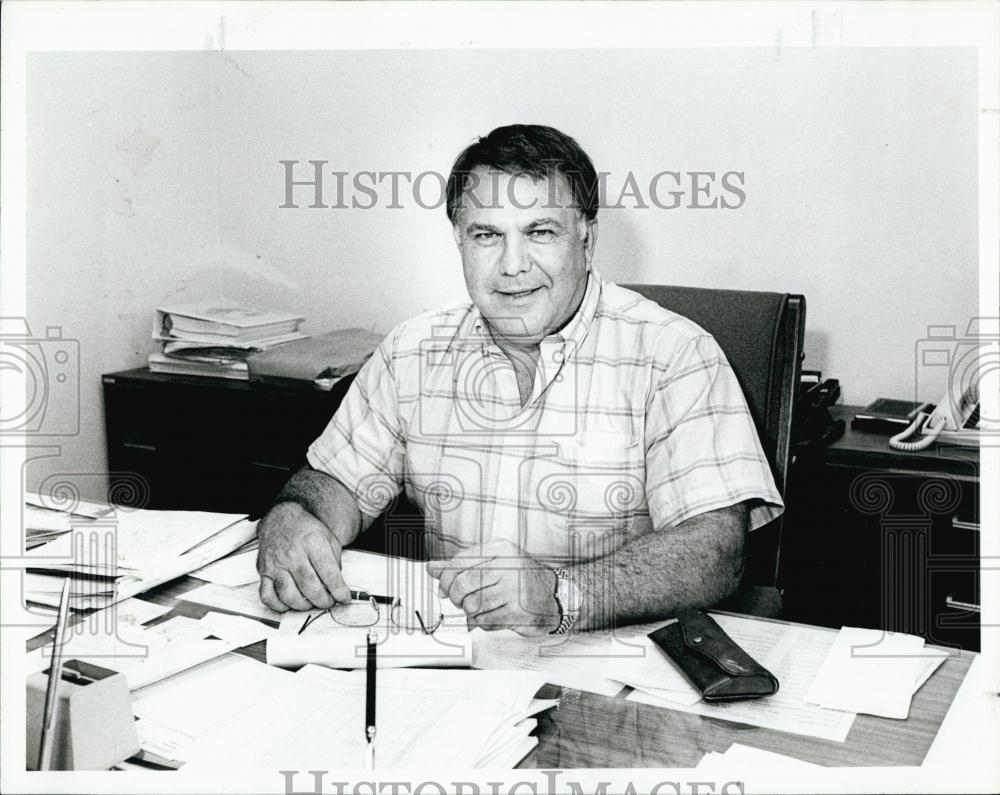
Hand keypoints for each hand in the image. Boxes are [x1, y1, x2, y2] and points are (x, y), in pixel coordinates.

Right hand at [256, 502, 351, 611]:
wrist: (281, 519)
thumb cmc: (307, 530)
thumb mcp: (329, 539)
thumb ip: (335, 562)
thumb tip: (337, 587)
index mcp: (313, 543)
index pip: (328, 573)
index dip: (338, 591)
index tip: (344, 598)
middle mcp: (293, 554)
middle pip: (309, 587)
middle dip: (323, 601)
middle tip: (329, 603)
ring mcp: (276, 563)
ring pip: (288, 595)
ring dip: (303, 606)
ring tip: (312, 603)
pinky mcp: (263, 571)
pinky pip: (267, 596)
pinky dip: (279, 606)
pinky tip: (290, 604)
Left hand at [426, 539, 559, 636]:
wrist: (554, 595)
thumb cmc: (520, 578)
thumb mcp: (494, 563)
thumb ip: (462, 565)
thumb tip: (432, 568)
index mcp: (500, 549)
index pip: (460, 561)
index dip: (445, 578)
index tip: (442, 587)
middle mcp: (508, 566)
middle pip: (463, 584)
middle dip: (456, 597)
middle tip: (459, 601)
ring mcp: (514, 589)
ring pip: (473, 605)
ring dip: (470, 611)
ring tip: (478, 608)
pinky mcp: (518, 611)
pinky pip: (485, 621)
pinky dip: (481, 622)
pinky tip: (490, 616)